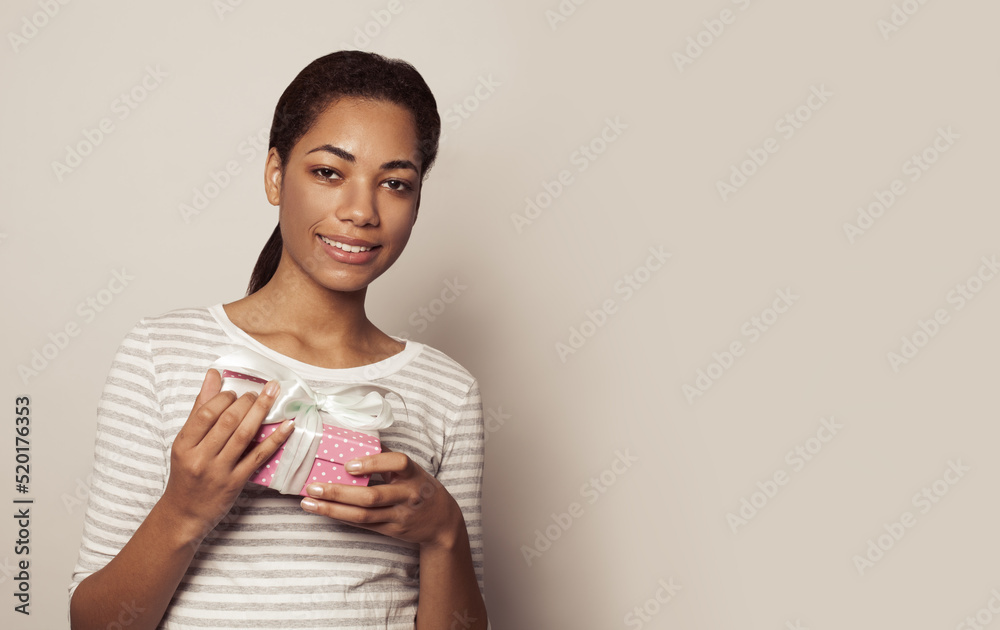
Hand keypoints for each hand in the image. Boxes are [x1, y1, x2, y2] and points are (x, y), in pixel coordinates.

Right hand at [160, 368, 293, 542]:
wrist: (184, 514)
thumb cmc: (186, 474)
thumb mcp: (185, 442)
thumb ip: (200, 407)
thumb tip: (213, 374)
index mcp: (184, 444)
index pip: (206, 413)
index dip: (224, 397)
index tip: (236, 391)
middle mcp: (200, 457)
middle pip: (227, 422)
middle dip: (247, 402)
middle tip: (259, 391)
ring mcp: (219, 471)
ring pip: (244, 435)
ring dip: (261, 412)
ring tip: (272, 396)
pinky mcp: (236, 482)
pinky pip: (258, 456)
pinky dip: (275, 439)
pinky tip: (288, 425)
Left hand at [299, 447, 464, 548]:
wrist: (442, 522)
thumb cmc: (421, 488)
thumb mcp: (413, 470)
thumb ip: (388, 457)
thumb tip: (357, 439)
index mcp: (414, 474)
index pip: (398, 463)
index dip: (373, 463)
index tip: (348, 464)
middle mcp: (408, 495)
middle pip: (372, 496)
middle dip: (339, 492)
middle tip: (313, 485)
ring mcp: (400, 516)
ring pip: (363, 515)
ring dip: (333, 509)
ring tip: (309, 501)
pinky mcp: (392, 530)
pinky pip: (363, 525)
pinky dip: (341, 517)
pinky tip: (324, 511)